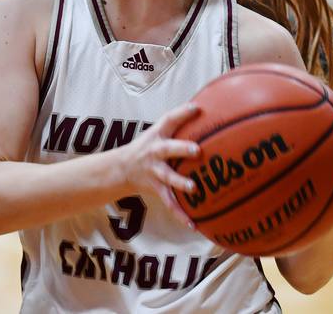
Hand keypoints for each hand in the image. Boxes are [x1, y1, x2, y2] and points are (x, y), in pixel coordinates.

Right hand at [121, 103, 201, 228]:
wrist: (121, 168)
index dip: (182, 113)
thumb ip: (180, 124)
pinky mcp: (156, 188)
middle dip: (181, 149)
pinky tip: (193, 224)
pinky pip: (169, 202)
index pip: (169, 120)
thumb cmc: (149, 146)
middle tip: (196, 150)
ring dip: (180, 182)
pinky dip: (180, 214)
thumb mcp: (158, 132)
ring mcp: (154, 171)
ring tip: (194, 188)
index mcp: (157, 135)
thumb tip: (211, 110)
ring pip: (167, 177)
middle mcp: (154, 152)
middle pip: (167, 149)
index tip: (196, 108)